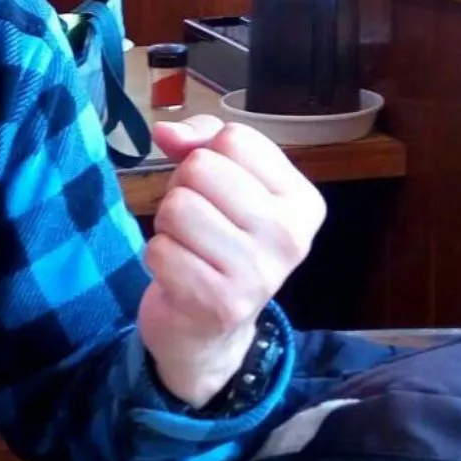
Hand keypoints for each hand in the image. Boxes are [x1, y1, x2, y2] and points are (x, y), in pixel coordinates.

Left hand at [139, 115, 324, 406]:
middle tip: (196, 224)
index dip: (206, 154)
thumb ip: (200, 141)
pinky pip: (160, 249)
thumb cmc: (216, 241)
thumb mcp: (223, 184)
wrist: (209, 330)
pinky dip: (158, 257)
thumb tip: (165, 130)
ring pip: (177, 206)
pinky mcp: (219, 302)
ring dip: (167, 225)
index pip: (235, 138)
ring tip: (188, 247)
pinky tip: (180, 274)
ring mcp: (258, 272)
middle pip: (201, 168)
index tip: (215, 189)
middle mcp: (291, 236)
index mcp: (302, 201)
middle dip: (182, 189)